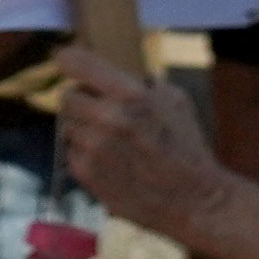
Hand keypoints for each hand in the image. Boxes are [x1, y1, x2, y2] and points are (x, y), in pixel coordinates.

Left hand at [59, 48, 225, 235]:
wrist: (193, 200)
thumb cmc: (187, 147)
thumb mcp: (175, 101)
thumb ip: (138, 83)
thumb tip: (106, 72)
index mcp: (130, 96)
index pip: (76, 63)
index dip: (68, 59)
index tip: (64, 58)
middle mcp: (107, 118)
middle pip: (67, 96)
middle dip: (83, 101)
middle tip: (103, 112)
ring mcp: (93, 147)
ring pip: (68, 125)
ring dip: (84, 129)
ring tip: (113, 142)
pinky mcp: (85, 172)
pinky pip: (71, 151)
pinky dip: (85, 154)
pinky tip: (111, 161)